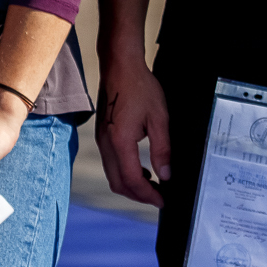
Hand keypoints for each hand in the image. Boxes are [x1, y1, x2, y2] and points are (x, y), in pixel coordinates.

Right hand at [95, 58, 170, 207]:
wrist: (119, 66)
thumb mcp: (159, 118)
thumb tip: (165, 175)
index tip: (162, 200)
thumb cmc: (140, 87)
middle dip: (138, 196)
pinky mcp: (102, 135)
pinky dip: (124, 173)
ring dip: (131, 185)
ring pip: (112, 175)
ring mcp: (101, 140)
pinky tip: (140, 169)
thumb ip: (162, 150)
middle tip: (159, 197)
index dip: (148, 195)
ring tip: (152, 184)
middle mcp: (106, 144)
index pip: (132, 181)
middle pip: (118, 183)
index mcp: (120, 141)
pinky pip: (110, 164)